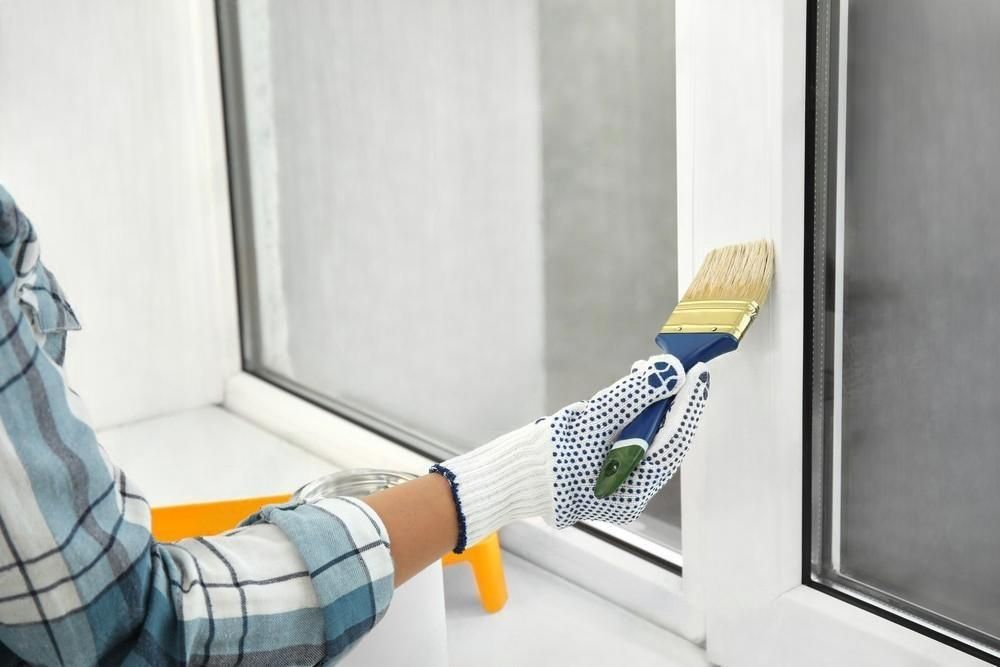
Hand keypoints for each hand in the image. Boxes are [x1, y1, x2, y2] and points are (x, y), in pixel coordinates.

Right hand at [431, 355, 710, 551]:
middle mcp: (627, 492)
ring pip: (642, 437)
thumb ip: (631, 397)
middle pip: (660, 440)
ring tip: (643, 373)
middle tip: (673, 365)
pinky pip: (623, 439)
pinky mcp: (596, 470)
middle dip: (667, 401)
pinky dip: (627, 414)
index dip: (688, 405)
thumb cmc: (540, 459)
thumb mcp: (589, 422)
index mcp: (632, 493)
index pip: (672, 443)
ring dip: (646, 404)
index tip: (699, 371)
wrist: (500, 478)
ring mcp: (611, 483)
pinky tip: (624, 394)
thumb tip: (669, 373)